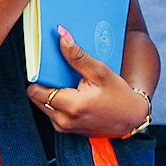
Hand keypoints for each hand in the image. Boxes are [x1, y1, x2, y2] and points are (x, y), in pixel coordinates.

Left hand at [28, 30, 150, 138]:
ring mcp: (64, 127)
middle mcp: (63, 120)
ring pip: (42, 105)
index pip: (35, 90)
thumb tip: (62, 36)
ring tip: (66, 83)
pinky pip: (51, 112)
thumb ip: (77, 56)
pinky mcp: (66, 129)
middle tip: (57, 73)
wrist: (130, 118)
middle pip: (35, 97)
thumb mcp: (100, 72)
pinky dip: (56, 102)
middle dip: (43, 83)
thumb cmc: (118, 95)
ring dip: (49, 93)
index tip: (45, 66)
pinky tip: (71, 93)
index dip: (39, 76)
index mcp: (71, 106)